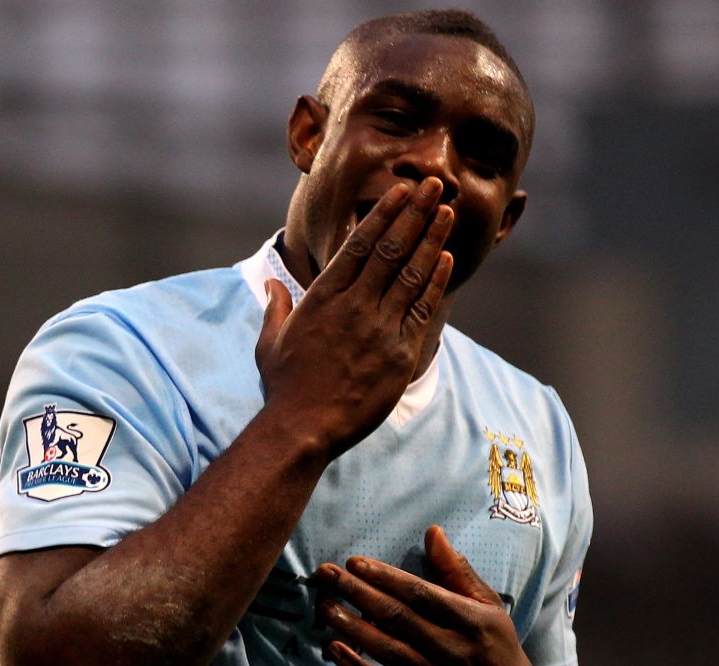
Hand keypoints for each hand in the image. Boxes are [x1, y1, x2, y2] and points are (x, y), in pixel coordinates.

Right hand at [255, 179, 453, 457]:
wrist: (303, 427)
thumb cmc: (285, 386)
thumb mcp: (270, 341)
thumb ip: (275, 308)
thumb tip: (271, 286)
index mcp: (324, 296)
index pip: (360, 244)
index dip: (384, 214)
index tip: (401, 191)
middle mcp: (354, 305)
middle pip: (392, 249)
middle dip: (415, 213)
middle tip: (436, 186)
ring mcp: (379, 328)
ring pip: (412, 273)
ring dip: (432, 238)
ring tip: (447, 212)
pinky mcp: (399, 353)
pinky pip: (422, 309)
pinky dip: (435, 280)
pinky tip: (446, 257)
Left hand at [312, 526, 549, 665]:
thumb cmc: (497, 644)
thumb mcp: (488, 605)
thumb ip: (457, 570)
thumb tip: (432, 532)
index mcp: (470, 621)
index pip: (422, 595)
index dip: (387, 578)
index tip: (355, 563)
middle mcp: (450, 648)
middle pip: (398, 618)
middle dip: (358, 594)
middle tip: (326, 575)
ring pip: (386, 650)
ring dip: (351, 627)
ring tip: (324, 606)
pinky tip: (334, 648)